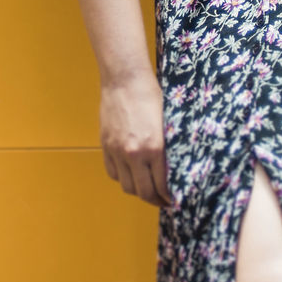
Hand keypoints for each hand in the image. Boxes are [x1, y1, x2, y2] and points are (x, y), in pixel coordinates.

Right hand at [99, 72, 172, 207]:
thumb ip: (168, 147)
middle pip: (143, 192)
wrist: (124, 80)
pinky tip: (131, 174)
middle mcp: (134, 154)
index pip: (161, 185)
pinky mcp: (106, 146)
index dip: (168, 198)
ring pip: (126, 186)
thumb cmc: (151, 95)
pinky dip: (122, 178)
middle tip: (163, 202)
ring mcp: (117, 151)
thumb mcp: (168, 122)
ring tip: (148, 190)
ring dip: (138, 191)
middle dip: (155, 201)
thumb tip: (175, 169)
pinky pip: (113, 173)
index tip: (174, 201)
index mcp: (154, 148)